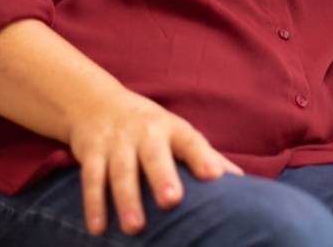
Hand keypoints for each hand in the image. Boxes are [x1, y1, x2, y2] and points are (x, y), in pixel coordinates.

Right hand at [67, 86, 243, 235]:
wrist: (96, 103)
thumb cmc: (149, 128)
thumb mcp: (177, 134)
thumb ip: (205, 156)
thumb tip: (240, 181)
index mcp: (172, 129)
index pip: (191, 141)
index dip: (203, 157)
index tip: (215, 176)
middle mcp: (145, 133)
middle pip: (154, 155)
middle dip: (162, 177)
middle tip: (171, 201)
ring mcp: (117, 142)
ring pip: (121, 171)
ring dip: (126, 199)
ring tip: (134, 228)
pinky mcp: (92, 151)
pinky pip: (92, 178)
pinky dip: (93, 204)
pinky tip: (98, 228)